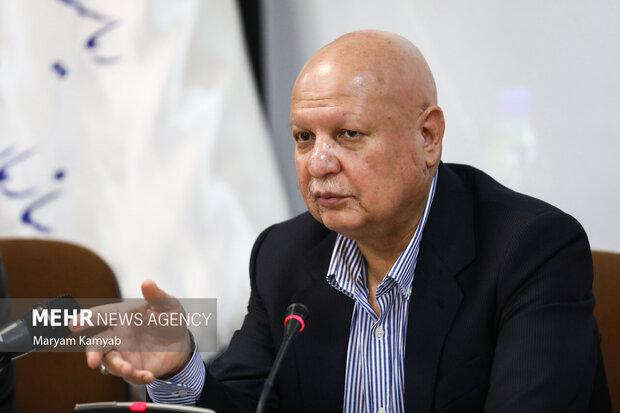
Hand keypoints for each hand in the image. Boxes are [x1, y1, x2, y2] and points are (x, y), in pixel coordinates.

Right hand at [71, 280, 191, 384]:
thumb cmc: (167, 319)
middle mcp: (117, 336)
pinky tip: (148, 376)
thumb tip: (147, 283)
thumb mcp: (167, 305)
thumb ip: (157, 296)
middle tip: (92, 361)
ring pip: (111, 362)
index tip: (73, 324)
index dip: (86, 319)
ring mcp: (123, 353)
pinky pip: (130, 375)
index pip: (101, 316)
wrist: (180, 343)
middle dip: (92, 353)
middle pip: (97, 344)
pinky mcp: (133, 368)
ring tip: (128, 370)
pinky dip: (137, 377)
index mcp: (121, 316)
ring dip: (118, 367)